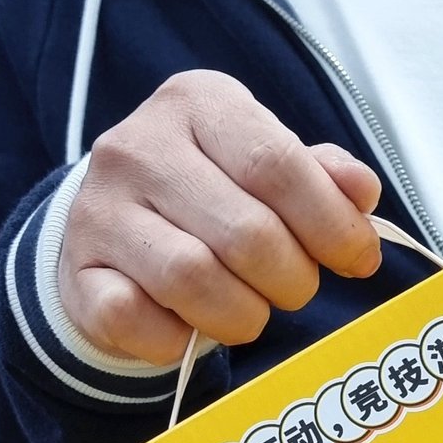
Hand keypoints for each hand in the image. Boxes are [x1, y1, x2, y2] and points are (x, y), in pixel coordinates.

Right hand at [59, 71, 384, 364]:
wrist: (112, 233)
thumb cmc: (210, 198)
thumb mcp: (266, 166)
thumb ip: (319, 176)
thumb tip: (363, 193)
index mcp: (198, 104)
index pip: (277, 165)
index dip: (331, 224)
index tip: (360, 259)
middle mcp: (140, 147)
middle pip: (247, 233)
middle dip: (292, 279)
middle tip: (293, 287)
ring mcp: (100, 210)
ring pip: (194, 279)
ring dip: (243, 314)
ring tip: (250, 310)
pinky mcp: (79, 273)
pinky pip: (140, 320)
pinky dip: (179, 338)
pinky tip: (189, 325)